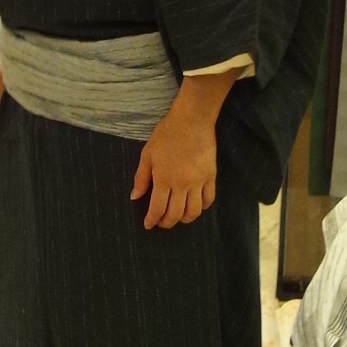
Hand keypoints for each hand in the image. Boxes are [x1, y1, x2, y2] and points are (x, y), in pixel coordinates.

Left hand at [131, 94, 217, 230]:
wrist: (192, 121)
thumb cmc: (166, 134)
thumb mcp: (148, 154)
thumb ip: (141, 177)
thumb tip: (135, 197)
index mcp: (164, 179)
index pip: (157, 208)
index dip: (152, 220)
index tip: (148, 225)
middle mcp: (182, 184)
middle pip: (175, 214)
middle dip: (166, 223)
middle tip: (161, 222)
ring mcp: (198, 182)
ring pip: (194, 212)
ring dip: (184, 219)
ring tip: (178, 217)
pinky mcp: (211, 177)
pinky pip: (209, 200)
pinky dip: (202, 208)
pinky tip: (195, 206)